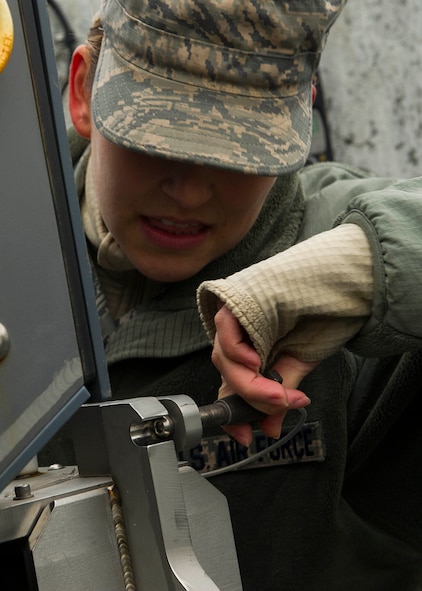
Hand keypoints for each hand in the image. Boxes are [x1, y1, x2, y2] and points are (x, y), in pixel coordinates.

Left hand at [212, 305, 316, 446]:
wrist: (338, 284)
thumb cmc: (319, 317)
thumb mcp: (298, 362)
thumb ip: (279, 393)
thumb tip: (270, 429)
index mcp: (250, 351)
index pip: (231, 386)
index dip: (233, 414)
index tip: (244, 437)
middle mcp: (237, 336)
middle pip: (228, 374)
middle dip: (252, 398)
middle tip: (279, 405)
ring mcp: (234, 318)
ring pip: (225, 358)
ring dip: (250, 382)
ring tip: (277, 390)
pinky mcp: (235, 301)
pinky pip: (226, 331)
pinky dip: (237, 351)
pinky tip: (256, 361)